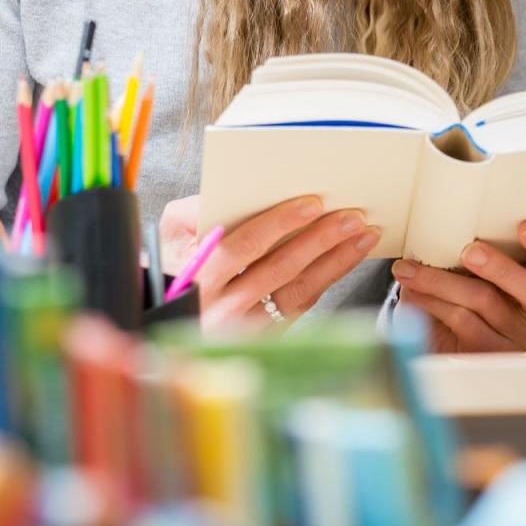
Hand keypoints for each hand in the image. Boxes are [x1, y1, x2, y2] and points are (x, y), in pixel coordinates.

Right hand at [159, 193, 381, 328]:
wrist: (164, 310)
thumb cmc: (170, 261)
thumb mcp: (170, 231)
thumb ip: (198, 209)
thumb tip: (240, 190)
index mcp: (195, 278)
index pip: (241, 248)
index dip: (278, 224)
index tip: (312, 203)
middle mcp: (219, 309)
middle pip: (278, 270)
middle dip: (319, 240)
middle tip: (351, 216)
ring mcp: (243, 328)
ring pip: (297, 291)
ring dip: (335, 260)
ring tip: (362, 234)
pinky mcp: (263, 335)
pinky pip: (302, 305)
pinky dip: (328, 278)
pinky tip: (347, 257)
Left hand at [391, 219, 525, 351]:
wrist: (442, 329)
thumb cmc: (470, 282)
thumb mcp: (482, 263)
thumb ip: (485, 246)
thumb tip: (456, 223)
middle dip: (502, 268)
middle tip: (471, 251)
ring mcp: (518, 338)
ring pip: (485, 301)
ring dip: (442, 281)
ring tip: (412, 270)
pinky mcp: (490, 353)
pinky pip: (462, 321)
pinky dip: (433, 300)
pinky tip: (415, 290)